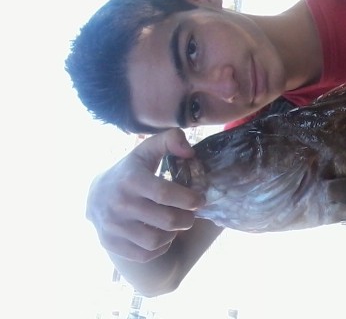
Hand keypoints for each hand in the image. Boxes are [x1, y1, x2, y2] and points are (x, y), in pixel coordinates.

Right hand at [86, 129, 205, 262]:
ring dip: (174, 234)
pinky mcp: (110, 243)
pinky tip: (162, 236)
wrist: (95, 194)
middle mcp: (119, 204)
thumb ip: (171, 140)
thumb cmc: (130, 170)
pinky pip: (144, 254)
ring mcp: (113, 226)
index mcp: (131, 180)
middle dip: (187, 219)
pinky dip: (159, 248)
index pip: (166, 194)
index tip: (199, 200)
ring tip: (176, 224)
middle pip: (167, 221)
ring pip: (156, 241)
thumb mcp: (147, 149)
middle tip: (191, 214)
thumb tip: (189, 152)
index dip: (189, 199)